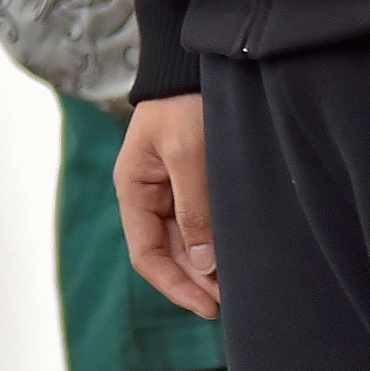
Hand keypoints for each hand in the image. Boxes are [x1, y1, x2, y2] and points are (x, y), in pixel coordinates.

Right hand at [116, 96, 220, 317]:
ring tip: (236, 288)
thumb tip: (202, 263)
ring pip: (185, 243)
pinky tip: (234, 258)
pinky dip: (214, 245)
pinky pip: (199, 224)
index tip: (208, 306)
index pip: (147, 254)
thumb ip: (194, 208)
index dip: (175, 285)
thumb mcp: (187, 153)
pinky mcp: (192, 182)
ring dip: (206, 267)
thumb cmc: (184, 103)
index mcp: (133, 189)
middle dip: (194, 281)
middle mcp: (148, 196)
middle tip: (231, 303)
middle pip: (167, 254)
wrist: (192, 65)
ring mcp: (170, 190)